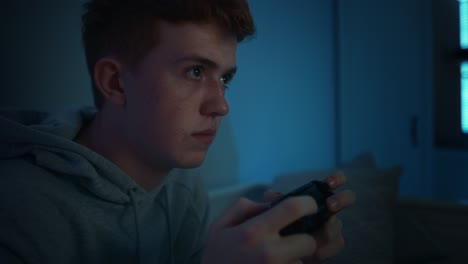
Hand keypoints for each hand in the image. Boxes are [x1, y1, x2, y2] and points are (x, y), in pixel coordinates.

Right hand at [202, 195, 318, 263]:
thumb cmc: (216, 257)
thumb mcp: (220, 226)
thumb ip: (243, 207)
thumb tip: (269, 203)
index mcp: (254, 231)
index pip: (293, 208)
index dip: (307, 203)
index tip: (309, 205)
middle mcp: (268, 252)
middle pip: (309, 241)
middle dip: (305, 239)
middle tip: (293, 240)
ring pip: (303, 262)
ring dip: (295, 260)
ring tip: (275, 261)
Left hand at [264, 171, 355, 263]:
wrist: (280, 248)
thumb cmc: (281, 224)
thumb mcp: (275, 210)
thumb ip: (274, 202)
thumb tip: (270, 196)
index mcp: (317, 197)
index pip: (333, 182)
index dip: (337, 178)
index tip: (330, 182)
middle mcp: (328, 209)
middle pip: (347, 198)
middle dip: (342, 199)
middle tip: (329, 205)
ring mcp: (331, 227)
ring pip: (338, 225)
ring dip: (330, 227)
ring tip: (318, 230)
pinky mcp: (330, 245)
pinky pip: (336, 245)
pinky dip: (327, 248)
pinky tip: (316, 252)